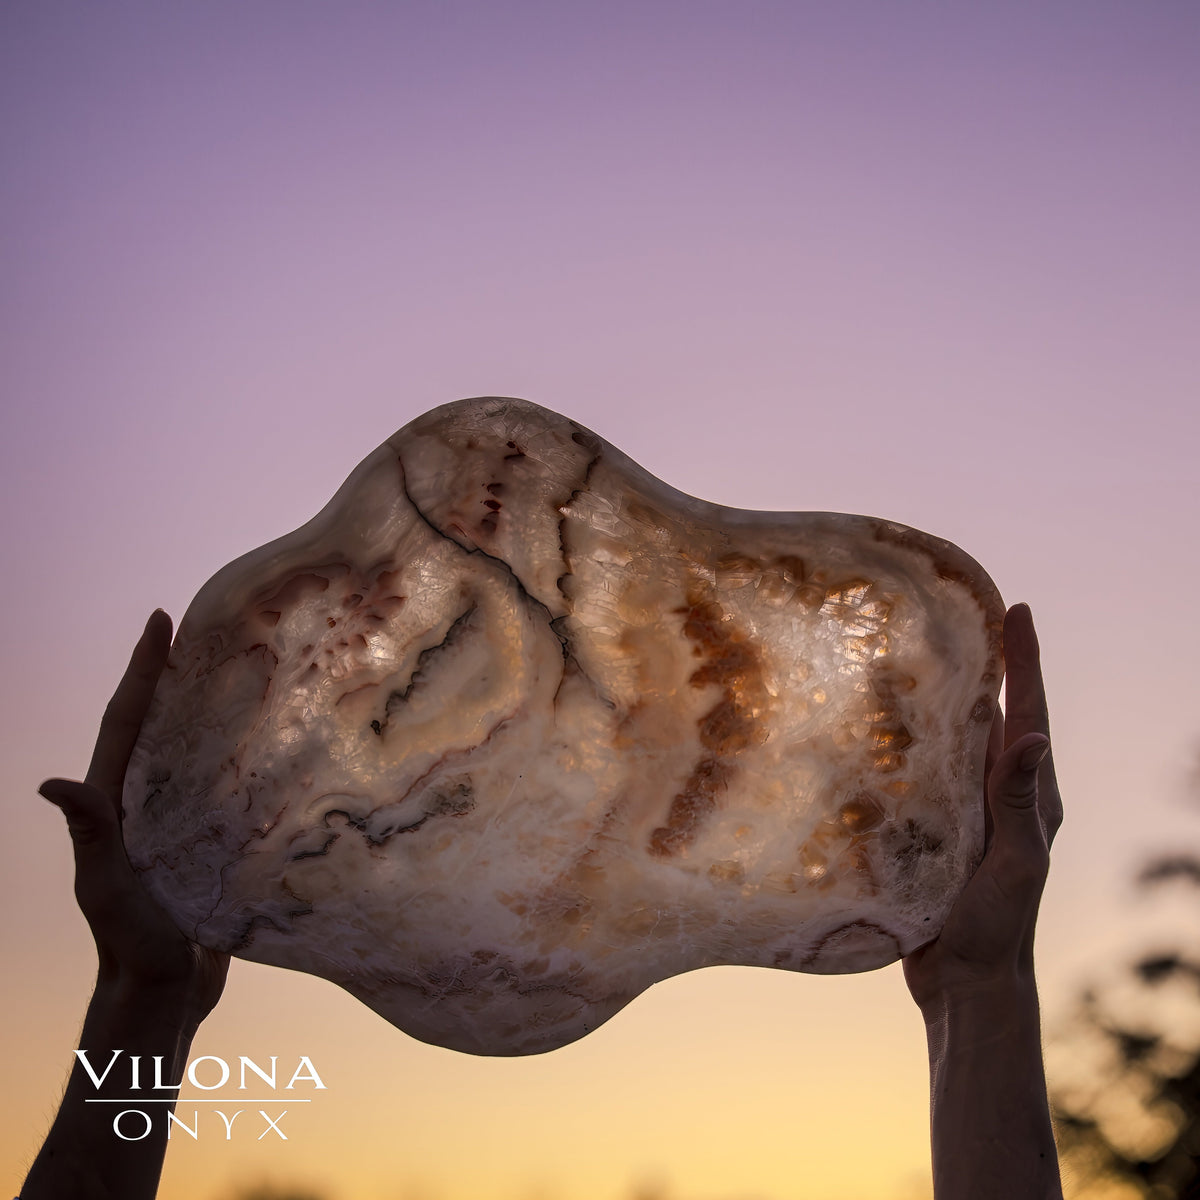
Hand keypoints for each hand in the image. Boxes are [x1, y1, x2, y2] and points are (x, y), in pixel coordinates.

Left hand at [38, 609, 227, 1023]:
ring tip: (238, 670)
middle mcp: (142, 803)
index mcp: (115, 803)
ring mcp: (173, 821)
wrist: (163, 991)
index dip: (140, 670)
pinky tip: (268, 744)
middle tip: (202, 630)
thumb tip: (50, 784)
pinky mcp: (204, 841)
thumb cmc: (130, 941)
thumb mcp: (106, 886)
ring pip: (189, 750)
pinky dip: (237, 756)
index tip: (160, 621)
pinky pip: (220, 785)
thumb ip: (89, 834)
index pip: (125, 721)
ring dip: (206, 708)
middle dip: (171, 675)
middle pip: (155, 723)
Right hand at [903, 602, 1061, 1011]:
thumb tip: (1033, 735)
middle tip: (957, 619)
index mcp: (1030, 794)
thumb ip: (1019, 801)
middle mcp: (1000, 793)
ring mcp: (968, 810)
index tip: (1015, 609)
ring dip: (941, 701)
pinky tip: (879, 730)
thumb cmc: (997, 925)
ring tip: (912, 659)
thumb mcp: (1014, 861)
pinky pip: (925, 775)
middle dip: (982, 665)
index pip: (1030, 711)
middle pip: (993, 714)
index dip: (1025, 659)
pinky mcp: (938, 829)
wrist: (966, 980)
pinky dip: (909, 744)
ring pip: (955, 741)